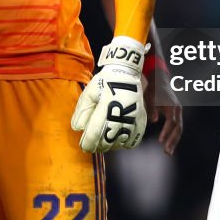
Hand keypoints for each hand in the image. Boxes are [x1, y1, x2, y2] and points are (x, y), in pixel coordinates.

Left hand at [72, 37, 147, 152]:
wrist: (126, 73)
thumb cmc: (105, 82)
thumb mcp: (89, 92)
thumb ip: (81, 111)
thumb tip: (78, 128)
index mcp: (106, 107)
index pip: (95, 134)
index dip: (88, 144)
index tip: (84, 145)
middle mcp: (122, 115)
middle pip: (107, 142)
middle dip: (97, 146)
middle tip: (92, 143)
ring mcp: (134, 120)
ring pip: (119, 143)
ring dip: (109, 145)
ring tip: (104, 138)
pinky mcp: (141, 121)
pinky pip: (132, 142)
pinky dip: (123, 143)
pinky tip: (117, 136)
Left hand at [143, 60, 182, 155]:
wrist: (160, 80)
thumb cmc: (153, 90)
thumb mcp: (150, 97)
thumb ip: (152, 109)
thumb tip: (154, 121)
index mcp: (171, 106)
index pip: (171, 122)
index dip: (166, 132)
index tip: (161, 141)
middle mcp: (177, 110)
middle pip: (178, 128)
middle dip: (172, 141)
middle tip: (167, 152)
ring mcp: (178, 112)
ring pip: (179, 129)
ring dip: (174, 141)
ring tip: (168, 152)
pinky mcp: (176, 114)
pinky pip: (177, 126)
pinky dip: (174, 135)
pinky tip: (168, 143)